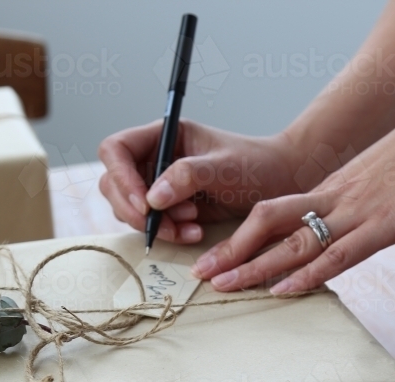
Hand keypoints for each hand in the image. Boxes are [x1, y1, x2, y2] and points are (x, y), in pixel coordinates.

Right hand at [98, 119, 299, 243]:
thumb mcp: (225, 167)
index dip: (120, 177)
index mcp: (164, 135)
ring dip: (155, 225)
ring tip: (190, 228)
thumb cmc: (257, 165)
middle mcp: (155, 158)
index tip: (145, 203)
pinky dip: (167, 234)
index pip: (116, 150)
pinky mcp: (169, 209)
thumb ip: (187, 177)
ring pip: (129, 209)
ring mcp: (159, 185)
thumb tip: (152, 199)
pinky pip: (151, 225)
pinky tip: (194, 233)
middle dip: (136, 210)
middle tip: (164, 225)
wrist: (280, 184)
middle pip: (114, 184)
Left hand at [192, 96, 394, 293]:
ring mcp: (356, 213)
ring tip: (222, 286)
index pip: (273, 213)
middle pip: (267, 224)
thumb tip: (346, 227)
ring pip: (292, 241)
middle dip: (232, 251)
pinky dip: (306, 275)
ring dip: (254, 266)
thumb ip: (358, 205)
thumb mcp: (382, 180)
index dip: (241, 235)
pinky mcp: (383, 227)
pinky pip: (336, 254)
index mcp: (332, 190)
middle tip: (200, 274)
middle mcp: (334, 199)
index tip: (217, 255)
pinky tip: (282, 290)